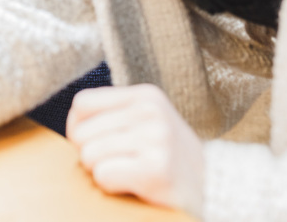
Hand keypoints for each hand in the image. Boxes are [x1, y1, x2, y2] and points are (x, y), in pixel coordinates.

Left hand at [66, 85, 203, 217]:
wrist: (215, 191)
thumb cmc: (168, 160)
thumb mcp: (147, 124)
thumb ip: (114, 115)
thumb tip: (72, 126)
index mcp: (146, 95)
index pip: (81, 104)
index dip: (79, 129)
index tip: (99, 144)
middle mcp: (151, 111)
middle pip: (80, 133)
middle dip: (91, 155)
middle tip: (121, 164)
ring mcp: (156, 138)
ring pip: (88, 155)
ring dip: (102, 172)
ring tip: (131, 173)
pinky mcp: (156, 169)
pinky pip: (103, 175)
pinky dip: (112, 186)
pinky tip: (136, 185)